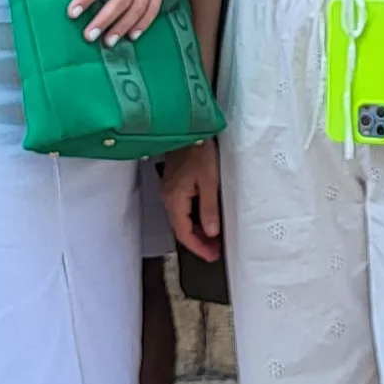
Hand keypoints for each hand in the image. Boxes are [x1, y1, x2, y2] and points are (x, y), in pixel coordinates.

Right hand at [160, 146, 224, 260]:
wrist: (190, 127)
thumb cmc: (200, 151)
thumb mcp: (210, 181)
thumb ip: (209, 209)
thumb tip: (211, 233)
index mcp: (174, 199)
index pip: (184, 233)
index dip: (198, 247)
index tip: (212, 256)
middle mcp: (167, 197)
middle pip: (180, 227)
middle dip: (198, 242)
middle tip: (215, 251)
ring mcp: (168, 189)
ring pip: (181, 218)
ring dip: (196, 230)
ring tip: (213, 238)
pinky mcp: (173, 182)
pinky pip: (181, 207)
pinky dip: (193, 217)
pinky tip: (205, 218)